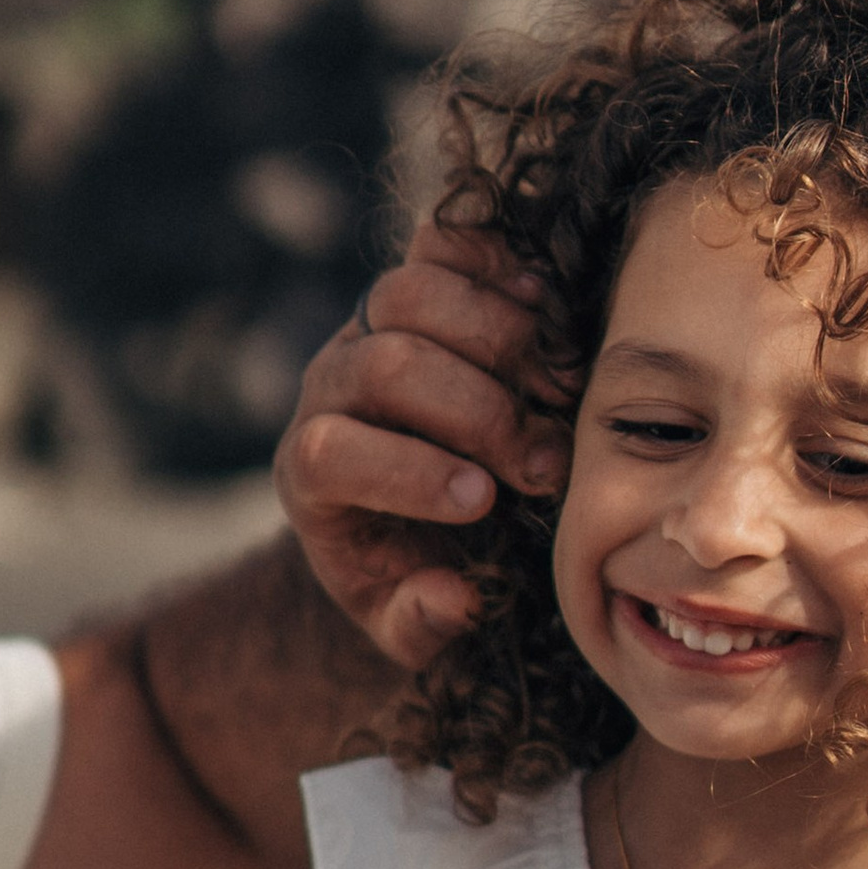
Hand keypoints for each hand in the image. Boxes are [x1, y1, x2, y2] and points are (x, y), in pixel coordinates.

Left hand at [276, 216, 568, 668]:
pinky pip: (440, 243)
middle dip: (473, 412)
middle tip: (543, 463)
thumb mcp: (407, 625)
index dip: (405, 474)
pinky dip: (493, 260)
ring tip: (558, 391)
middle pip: (382, 366)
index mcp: (309, 475)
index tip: (482, 504)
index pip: (328, 454)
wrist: (409, 505)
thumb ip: (421, 623)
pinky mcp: (416, 287)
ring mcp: (368, 326)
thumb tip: (453, 596)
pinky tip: (545, 305)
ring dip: (494, 337)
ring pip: (406, 293)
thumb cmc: (411, 573)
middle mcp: (329, 389)